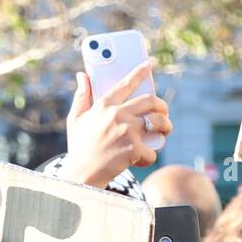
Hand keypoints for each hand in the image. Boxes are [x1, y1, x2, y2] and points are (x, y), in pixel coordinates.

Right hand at [59, 62, 171, 188]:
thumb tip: (81, 75)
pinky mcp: (133, 149)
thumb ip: (81, 97)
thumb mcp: (75, 120)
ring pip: (158, 121)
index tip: (148, 65)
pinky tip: (144, 159)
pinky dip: (151, 156)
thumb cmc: (79, 148)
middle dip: (162, 105)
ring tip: (165, 131)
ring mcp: (127, 131)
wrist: (80, 175)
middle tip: (163, 111)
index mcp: (103, 105)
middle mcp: (117, 114)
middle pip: (150, 101)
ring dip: (166, 125)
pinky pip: (152, 150)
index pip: (126, 84)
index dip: (139, 73)